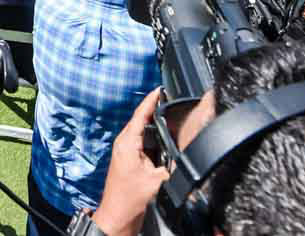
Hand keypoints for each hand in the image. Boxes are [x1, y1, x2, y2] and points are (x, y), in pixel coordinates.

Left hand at [88, 88, 171, 235]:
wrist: (118, 216)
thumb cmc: (129, 199)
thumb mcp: (156, 180)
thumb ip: (172, 166)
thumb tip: (185, 157)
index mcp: (127, 142)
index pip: (140, 114)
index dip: (151, 100)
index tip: (159, 89)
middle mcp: (125, 143)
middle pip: (142, 120)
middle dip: (155, 109)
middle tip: (170, 99)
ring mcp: (126, 151)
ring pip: (144, 132)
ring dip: (156, 125)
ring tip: (170, 115)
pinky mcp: (130, 160)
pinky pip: (145, 143)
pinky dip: (155, 139)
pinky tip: (165, 139)